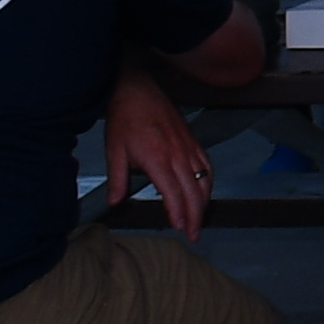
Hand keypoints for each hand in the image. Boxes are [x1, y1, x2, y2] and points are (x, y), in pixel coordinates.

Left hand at [101, 67, 211, 230]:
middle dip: (196, 216)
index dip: (179, 213)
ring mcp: (188, 146)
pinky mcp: (192, 140)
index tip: (180, 228)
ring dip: (204, 202)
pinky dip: (209, 182)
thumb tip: (115, 203)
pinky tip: (204, 191)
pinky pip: (207, 165)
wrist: (137, 89)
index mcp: (158, 158)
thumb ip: (117, 179)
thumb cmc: (124, 118)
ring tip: (199, 218)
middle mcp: (178, 154)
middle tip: (193, 234)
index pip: (174, 193)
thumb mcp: (114, 151)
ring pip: (204, 180)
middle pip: (194, 191)